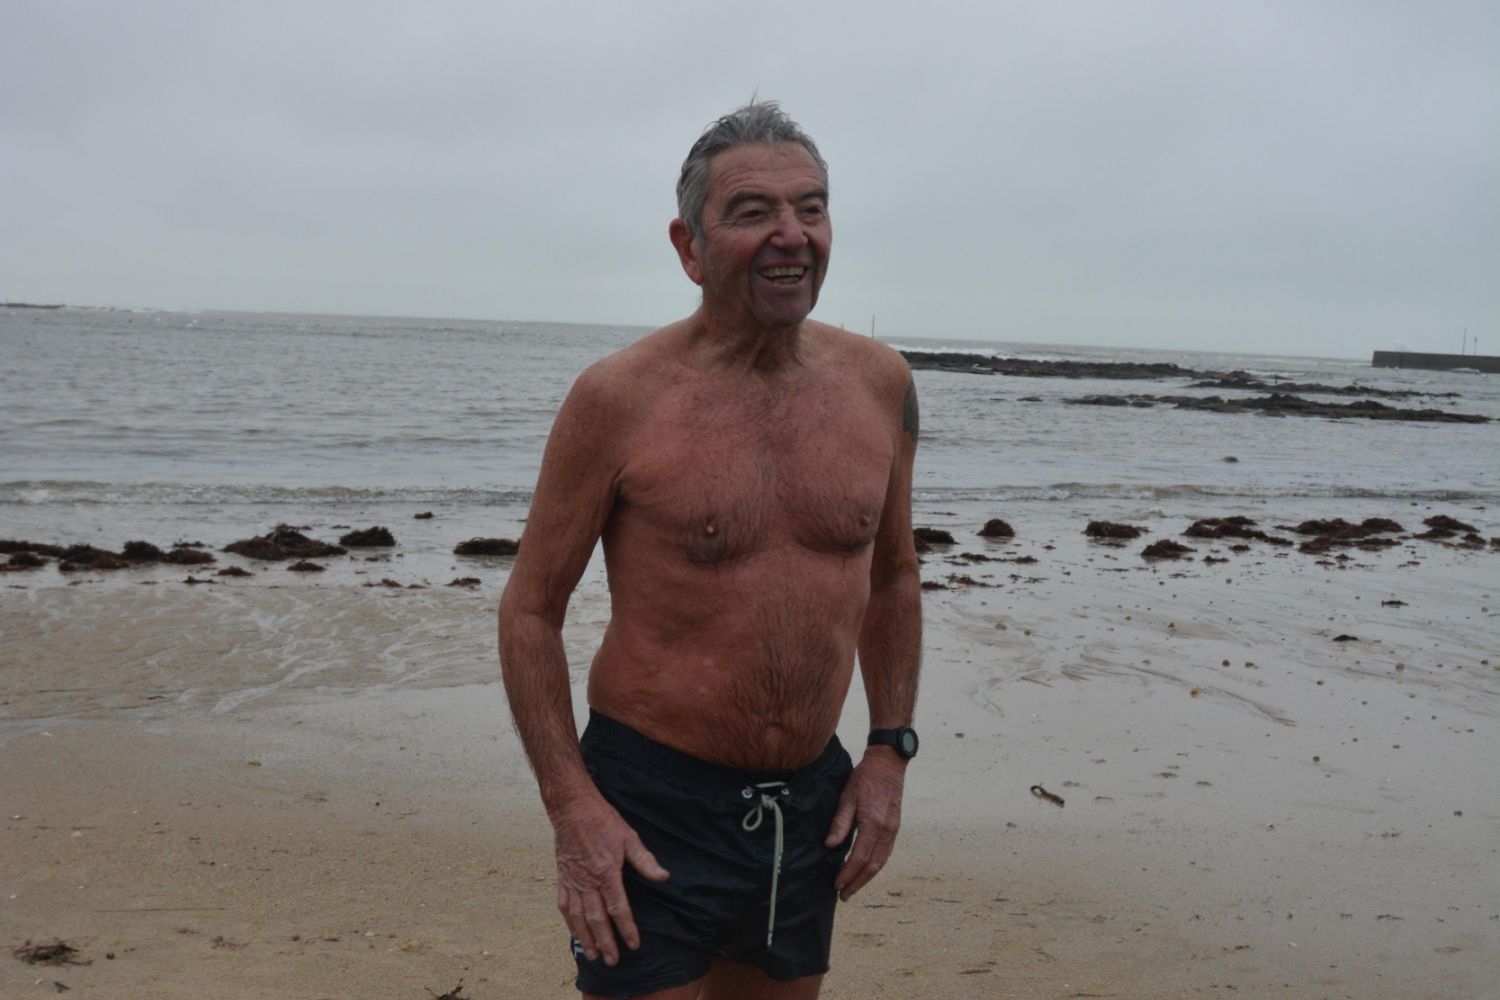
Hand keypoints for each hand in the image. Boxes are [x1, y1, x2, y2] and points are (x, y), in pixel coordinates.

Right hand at [551, 792, 668, 966]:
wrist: (573, 809)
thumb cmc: (603, 821)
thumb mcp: (629, 837)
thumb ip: (645, 860)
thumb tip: (663, 877)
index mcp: (606, 872)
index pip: (618, 907)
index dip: (626, 928)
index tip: (633, 944)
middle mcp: (588, 881)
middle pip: (597, 918)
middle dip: (606, 942)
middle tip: (613, 960)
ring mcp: (573, 880)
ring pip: (578, 916)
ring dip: (586, 938)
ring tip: (593, 955)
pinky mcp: (562, 878)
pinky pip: (564, 906)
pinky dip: (570, 922)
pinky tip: (575, 933)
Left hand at [824, 749, 905, 900]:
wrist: (888, 765)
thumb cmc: (865, 778)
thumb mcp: (847, 797)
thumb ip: (840, 823)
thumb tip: (830, 845)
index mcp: (874, 824)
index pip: (859, 857)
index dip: (848, 873)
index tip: (837, 884)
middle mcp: (886, 830)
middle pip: (872, 865)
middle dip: (857, 883)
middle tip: (844, 896)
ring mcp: (893, 830)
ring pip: (881, 862)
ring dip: (867, 878)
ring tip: (853, 887)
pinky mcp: (895, 828)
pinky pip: (885, 853)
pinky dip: (875, 866)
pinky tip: (866, 870)